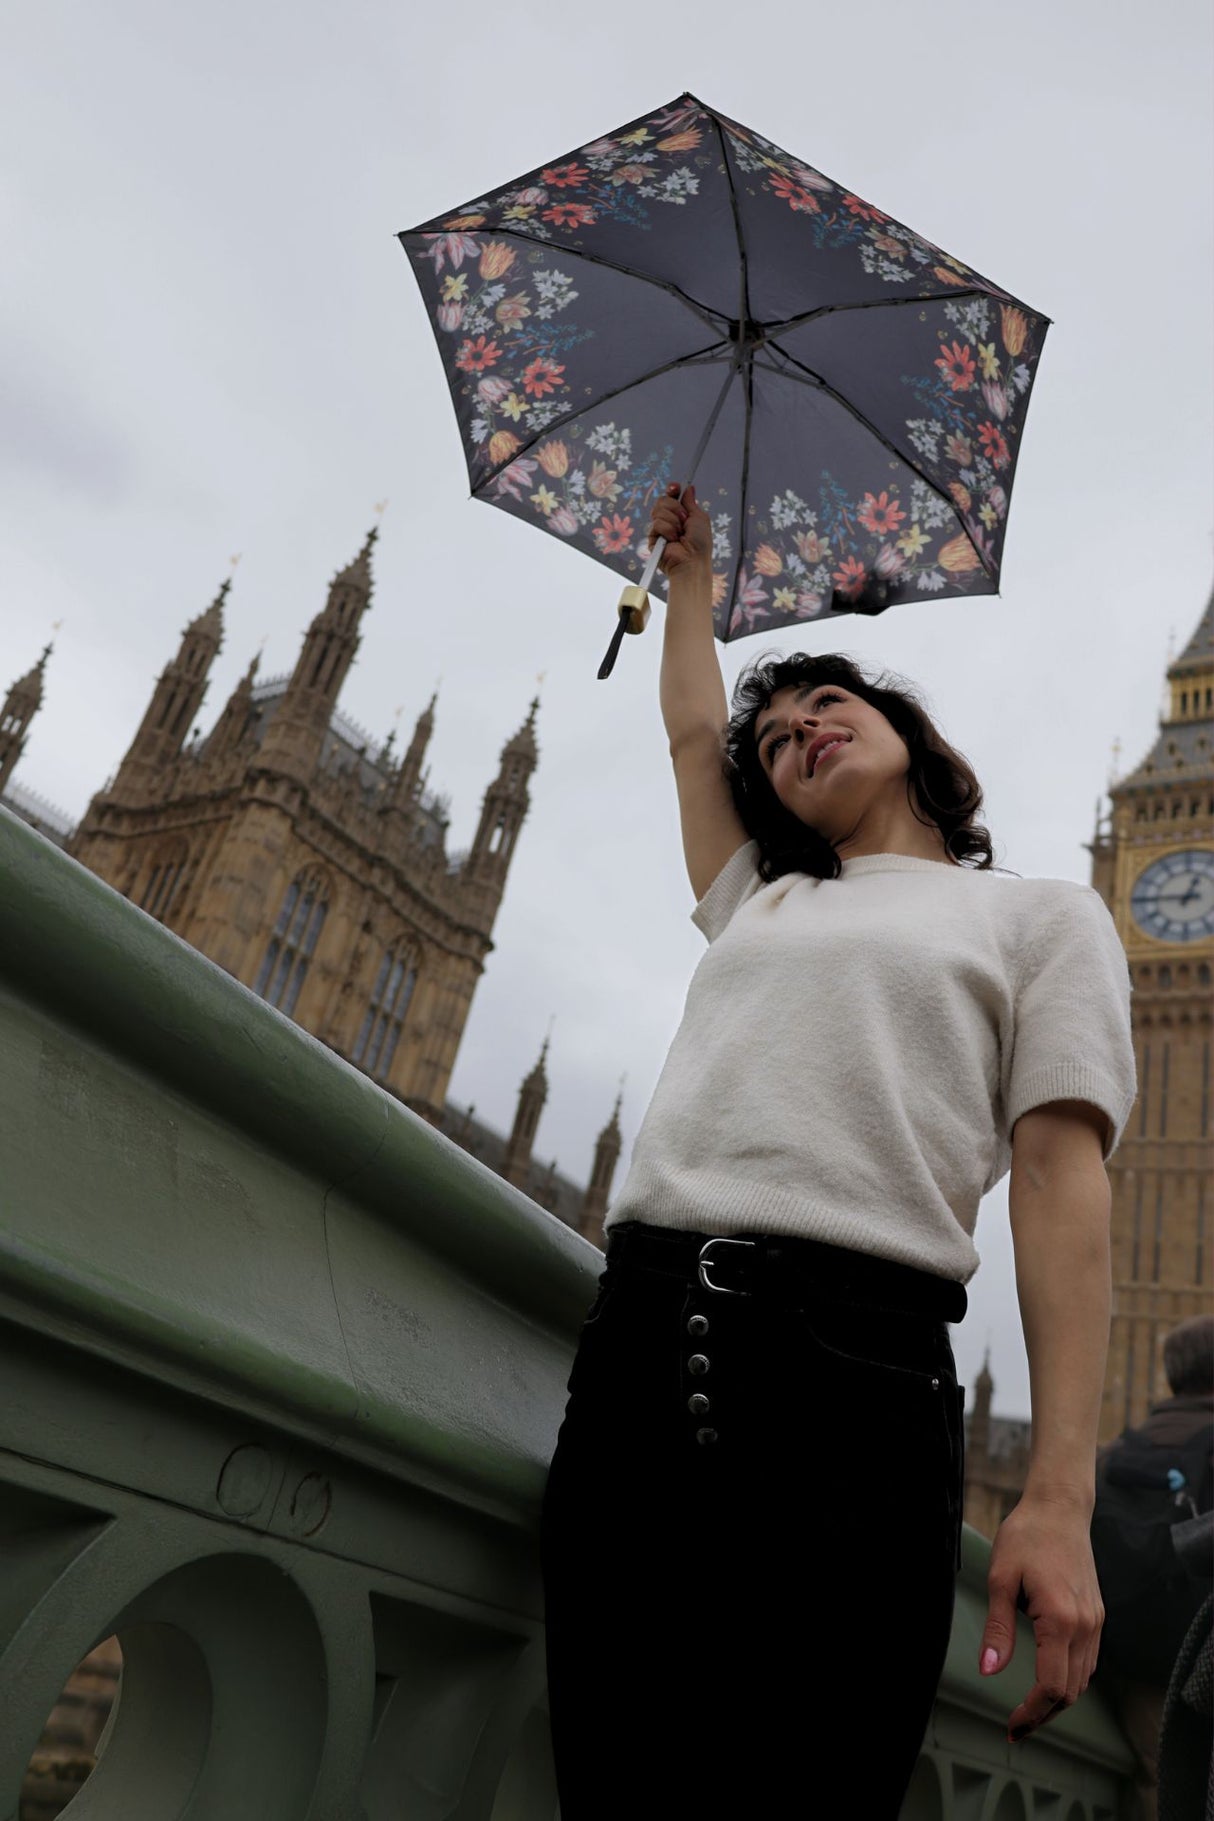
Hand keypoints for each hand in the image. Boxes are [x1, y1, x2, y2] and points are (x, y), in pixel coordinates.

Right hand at [648, 482, 711, 576]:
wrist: (693, 560)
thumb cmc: (700, 543)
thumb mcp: (700, 517)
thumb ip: (691, 502)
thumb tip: (690, 487)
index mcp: (680, 514)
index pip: (670, 496)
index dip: (671, 489)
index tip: (675, 487)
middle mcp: (669, 520)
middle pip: (662, 500)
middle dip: (675, 508)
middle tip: (684, 520)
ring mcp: (660, 529)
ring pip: (658, 510)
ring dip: (673, 521)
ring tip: (680, 534)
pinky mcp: (652, 538)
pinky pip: (656, 524)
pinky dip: (668, 531)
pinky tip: (673, 541)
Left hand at [978, 1494, 1103, 1743]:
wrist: (1059, 1508)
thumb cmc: (1027, 1537)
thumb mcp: (1001, 1578)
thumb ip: (998, 1628)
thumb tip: (989, 1670)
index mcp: (1061, 1620)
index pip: (1052, 1686)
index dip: (1032, 1712)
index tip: (1011, 1724)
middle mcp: (1085, 1626)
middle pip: (1071, 1691)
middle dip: (1044, 1714)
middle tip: (1016, 1725)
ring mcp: (1095, 1621)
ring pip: (1083, 1679)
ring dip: (1059, 1700)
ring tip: (1030, 1709)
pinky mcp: (1097, 1614)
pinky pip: (1088, 1660)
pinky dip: (1070, 1678)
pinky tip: (1050, 1678)